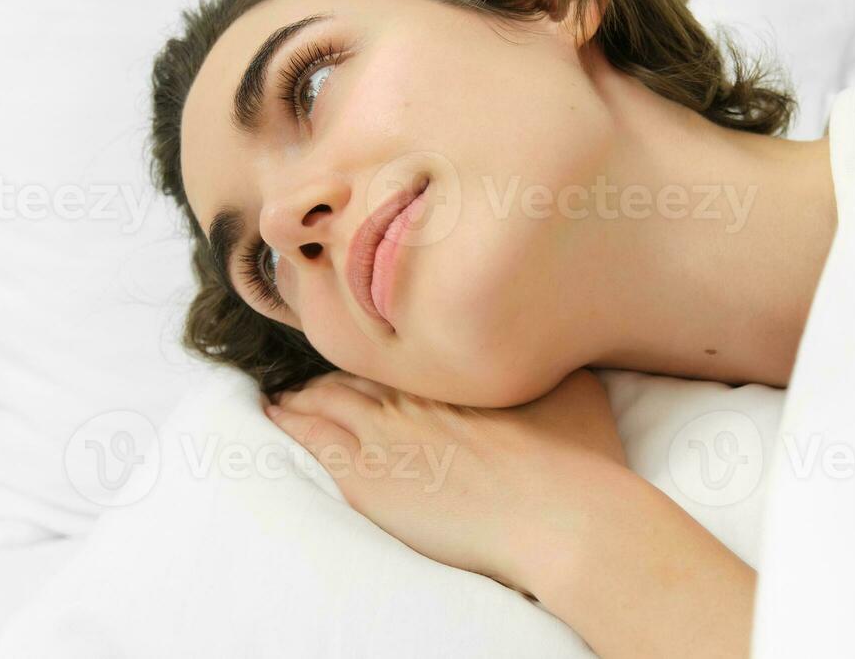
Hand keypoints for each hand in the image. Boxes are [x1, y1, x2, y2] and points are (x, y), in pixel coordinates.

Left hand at [263, 368, 634, 596]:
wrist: (559, 515)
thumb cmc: (577, 461)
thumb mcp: (578, 390)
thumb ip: (549, 363)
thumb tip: (545, 338)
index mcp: (460, 371)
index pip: (402, 352)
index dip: (380, 351)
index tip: (368, 349)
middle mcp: (417, 391)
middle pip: (360, 372)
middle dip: (334, 373)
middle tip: (314, 375)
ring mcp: (387, 431)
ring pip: (329, 399)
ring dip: (305, 394)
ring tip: (288, 395)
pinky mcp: (369, 477)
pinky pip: (313, 439)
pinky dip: (291, 422)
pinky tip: (277, 416)